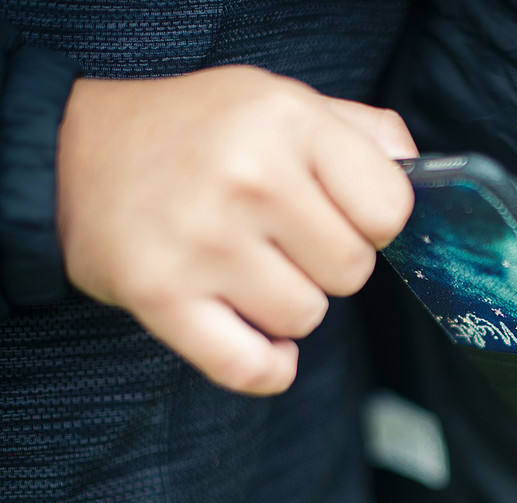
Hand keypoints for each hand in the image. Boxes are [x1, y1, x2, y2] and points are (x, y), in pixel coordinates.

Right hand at [55, 65, 415, 394]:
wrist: (74, 153)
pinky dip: (267, 367)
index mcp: (288, 121)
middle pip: (352, 272)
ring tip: (250, 270)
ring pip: (305, 320)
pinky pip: (250, 368)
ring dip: (288, 308)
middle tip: (286, 241)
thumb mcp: (283, 101)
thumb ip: (364, 133)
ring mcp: (203, 241)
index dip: (377, 224)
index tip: (346, 218)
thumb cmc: (199, 133)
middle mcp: (248, 178)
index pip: (390, 210)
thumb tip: (421, 176)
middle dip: (330, 265)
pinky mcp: (161, 295)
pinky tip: (261, 342)